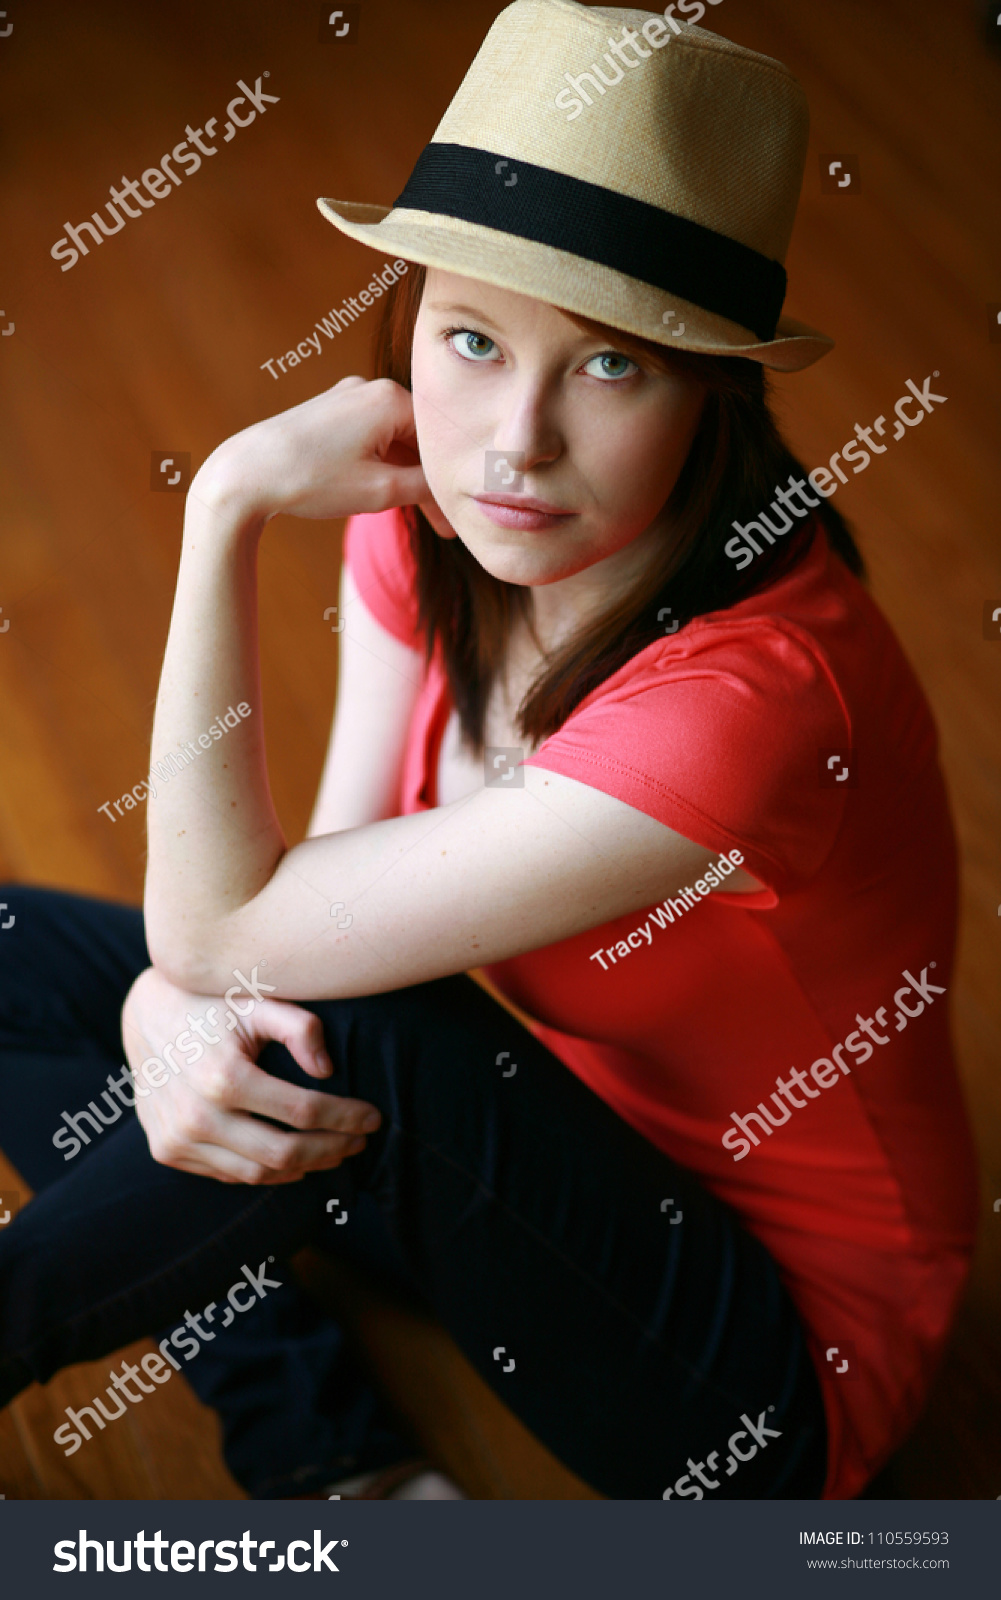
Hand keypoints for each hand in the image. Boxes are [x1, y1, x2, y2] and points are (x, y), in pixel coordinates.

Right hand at [121, 965, 381, 1184]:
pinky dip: (265, 1170)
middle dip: (332, 1150)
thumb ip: (298, 1026)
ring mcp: (177, 1139)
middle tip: (359, 1142)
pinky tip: (291, 1156)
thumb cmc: (212, 1002)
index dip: (346, 1119)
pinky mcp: (166, 1150)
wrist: (145, 1015)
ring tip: (333, 1151)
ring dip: (303, 1167)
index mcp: (223, 1077)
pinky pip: (227, 1174)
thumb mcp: (257, 1000)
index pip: (304, 1112)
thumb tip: (327, 1070)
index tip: (373, 1118)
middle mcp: (196, 1116)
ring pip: (257, 1174)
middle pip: (284, 1154)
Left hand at [189, 375, 433, 524]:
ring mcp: (347, 397)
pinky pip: (371, 436)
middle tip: (441, 527)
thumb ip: (426, 487)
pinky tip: (378, 491)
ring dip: (405, 475)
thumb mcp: (381, 491)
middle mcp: (370, 388)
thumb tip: (451, 489)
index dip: (448, 481)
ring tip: (409, 513)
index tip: (454, 519)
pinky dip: (382, 464)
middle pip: (418, 437)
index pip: (439, 439)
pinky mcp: (328, 411)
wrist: (246, 473)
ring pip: (394, 438)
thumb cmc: (312, 479)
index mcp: (391, 398)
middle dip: (428, 481)